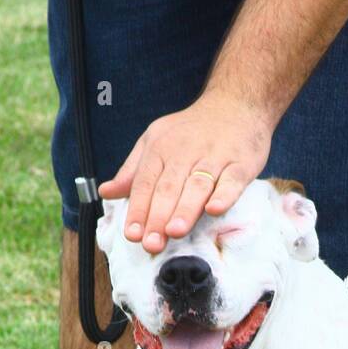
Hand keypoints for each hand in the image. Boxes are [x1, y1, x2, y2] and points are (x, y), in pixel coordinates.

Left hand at [99, 90, 273, 253]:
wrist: (236, 104)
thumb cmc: (192, 131)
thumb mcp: (155, 141)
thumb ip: (132, 170)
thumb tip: (106, 192)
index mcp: (161, 148)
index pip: (145, 182)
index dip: (138, 208)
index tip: (132, 235)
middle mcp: (186, 151)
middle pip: (169, 187)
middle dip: (158, 216)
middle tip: (151, 244)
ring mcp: (215, 157)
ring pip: (197, 185)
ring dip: (185, 209)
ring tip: (174, 231)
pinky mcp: (241, 162)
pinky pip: (232, 180)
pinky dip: (224, 195)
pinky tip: (214, 209)